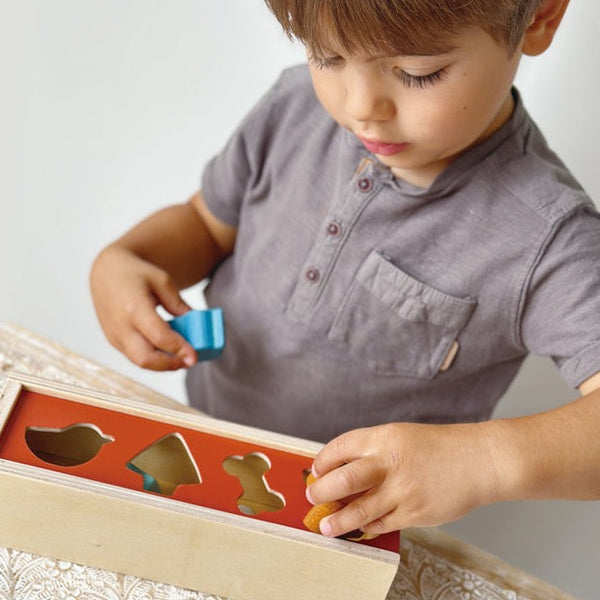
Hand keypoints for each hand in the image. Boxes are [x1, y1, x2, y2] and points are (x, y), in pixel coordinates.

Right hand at [90, 245, 196, 369]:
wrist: (107, 272)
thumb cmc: (136, 274)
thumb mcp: (162, 281)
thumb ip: (178, 304)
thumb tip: (195, 324)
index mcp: (134, 307)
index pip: (159, 337)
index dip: (178, 349)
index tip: (194, 356)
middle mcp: (121, 325)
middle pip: (145, 358)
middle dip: (170, 364)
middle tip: (189, 361)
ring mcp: (114, 335)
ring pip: (139, 362)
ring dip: (163, 365)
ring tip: (181, 358)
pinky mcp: (113, 340)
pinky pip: (134, 356)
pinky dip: (153, 359)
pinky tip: (168, 352)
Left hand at [305, 422, 499, 536]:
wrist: (479, 460)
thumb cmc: (438, 447)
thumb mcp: (401, 436)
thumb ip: (373, 451)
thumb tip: (342, 471)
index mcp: (385, 437)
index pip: (341, 446)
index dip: (323, 460)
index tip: (316, 470)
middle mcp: (391, 462)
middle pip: (344, 479)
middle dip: (321, 491)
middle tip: (313, 497)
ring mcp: (403, 490)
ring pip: (359, 509)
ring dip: (337, 520)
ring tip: (325, 526)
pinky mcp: (415, 513)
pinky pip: (382, 524)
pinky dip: (366, 527)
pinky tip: (359, 528)